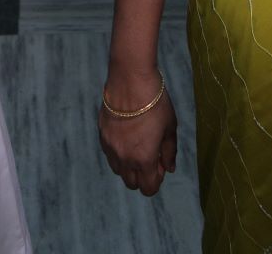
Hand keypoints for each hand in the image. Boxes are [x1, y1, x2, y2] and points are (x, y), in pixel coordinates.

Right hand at [97, 69, 176, 195]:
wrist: (130, 82)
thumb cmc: (155, 104)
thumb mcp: (170, 128)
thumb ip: (169, 152)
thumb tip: (170, 168)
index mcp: (144, 160)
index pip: (148, 188)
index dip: (157, 180)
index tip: (160, 164)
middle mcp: (125, 159)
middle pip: (132, 183)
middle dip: (142, 176)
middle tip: (150, 156)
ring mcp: (111, 149)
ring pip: (119, 171)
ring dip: (129, 166)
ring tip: (137, 146)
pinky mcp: (102, 137)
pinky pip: (110, 155)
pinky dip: (118, 154)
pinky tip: (126, 137)